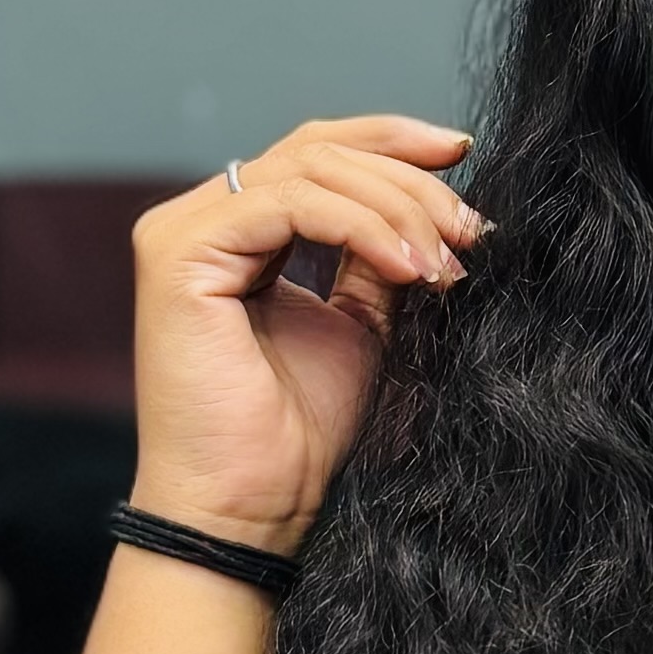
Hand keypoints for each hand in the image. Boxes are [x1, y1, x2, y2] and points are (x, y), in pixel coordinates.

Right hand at [127, 113, 480, 556]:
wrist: (250, 509)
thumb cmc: (294, 439)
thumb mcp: (360, 327)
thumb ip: (379, 260)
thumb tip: (440, 211)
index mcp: (239, 231)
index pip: (318, 153)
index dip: (395, 144)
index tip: (465, 159)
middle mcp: (204, 219)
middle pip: (318, 150)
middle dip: (410, 181)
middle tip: (471, 232)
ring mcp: (185, 232)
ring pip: (309, 169)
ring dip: (396, 208)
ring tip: (446, 265)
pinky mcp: (180, 255)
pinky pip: (288, 204)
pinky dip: (360, 227)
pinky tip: (407, 268)